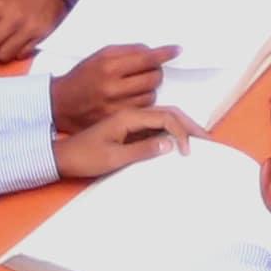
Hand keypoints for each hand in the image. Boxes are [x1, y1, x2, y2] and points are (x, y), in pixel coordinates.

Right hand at [52, 42, 175, 134]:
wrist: (61, 104)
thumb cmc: (83, 77)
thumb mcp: (100, 56)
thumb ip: (127, 52)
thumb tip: (153, 51)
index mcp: (108, 67)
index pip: (146, 58)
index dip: (164, 54)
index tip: (177, 50)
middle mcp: (113, 88)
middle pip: (153, 77)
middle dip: (155, 71)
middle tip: (148, 70)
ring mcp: (116, 107)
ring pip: (151, 95)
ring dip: (149, 89)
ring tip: (136, 86)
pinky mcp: (117, 121)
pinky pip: (143, 110)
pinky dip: (143, 103)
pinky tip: (133, 99)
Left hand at [53, 99, 195, 182]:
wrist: (61, 156)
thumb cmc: (84, 158)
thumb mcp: (113, 158)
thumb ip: (142, 150)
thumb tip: (171, 144)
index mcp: (128, 116)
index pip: (165, 117)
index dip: (182, 132)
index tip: (188, 152)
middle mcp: (131, 113)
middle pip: (169, 112)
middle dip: (190, 125)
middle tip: (208, 140)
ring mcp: (130, 120)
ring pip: (164, 117)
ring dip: (183, 126)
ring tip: (199, 139)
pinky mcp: (128, 127)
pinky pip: (155, 124)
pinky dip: (171, 130)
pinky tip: (178, 141)